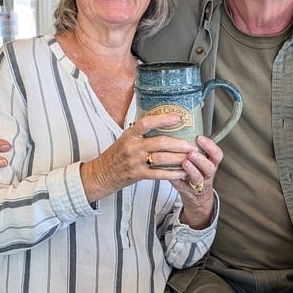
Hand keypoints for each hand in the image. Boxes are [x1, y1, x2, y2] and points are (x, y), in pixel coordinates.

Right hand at [80, 115, 219, 213]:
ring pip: (162, 159)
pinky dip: (173, 173)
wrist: (101, 174)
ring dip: (179, 158)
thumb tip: (162, 122)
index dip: (162, 119)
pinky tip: (182, 172)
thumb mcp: (125, 139)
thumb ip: (141, 133)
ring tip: (191, 157)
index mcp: (130, 134)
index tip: (177, 118)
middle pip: (159, 143)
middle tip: (191, 144)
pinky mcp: (138, 175)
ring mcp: (135, 161)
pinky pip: (159, 174)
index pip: (146, 123)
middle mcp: (132, 147)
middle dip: (179, 144)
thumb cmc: (116, 156)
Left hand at [172, 135, 221, 228]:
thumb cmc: (195, 170)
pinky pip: (182, 185)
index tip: (200, 138)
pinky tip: (171, 173)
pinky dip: (177, 179)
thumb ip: (191, 147)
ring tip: (185, 162)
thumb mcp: (198, 158)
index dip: (210, 146)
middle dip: (201, 159)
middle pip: (209, 167)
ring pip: (198, 177)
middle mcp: (206, 173)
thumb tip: (176, 129)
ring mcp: (198, 183)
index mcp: (211, 162)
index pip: (216, 154)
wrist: (195, 194)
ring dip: (191, 169)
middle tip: (192, 152)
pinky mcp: (186, 190)